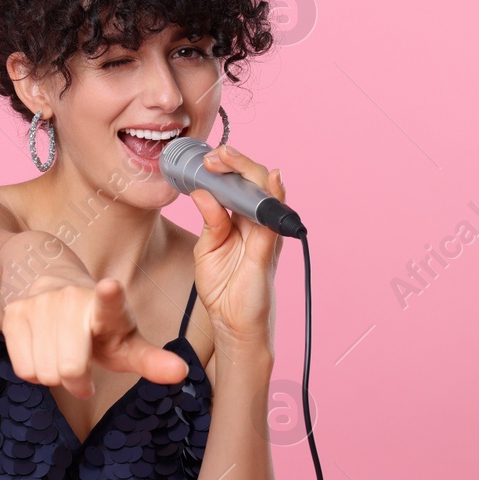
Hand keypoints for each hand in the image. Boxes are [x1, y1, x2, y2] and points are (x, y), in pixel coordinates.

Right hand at [2, 277, 189, 398]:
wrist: (47, 281)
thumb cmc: (96, 325)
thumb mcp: (125, 340)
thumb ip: (152, 360)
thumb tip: (183, 373)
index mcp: (107, 305)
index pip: (108, 302)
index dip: (108, 297)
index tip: (110, 287)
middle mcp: (72, 298)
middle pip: (70, 369)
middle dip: (77, 381)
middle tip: (83, 369)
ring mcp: (40, 303)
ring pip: (45, 372)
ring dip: (54, 376)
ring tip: (61, 356)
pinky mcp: (14, 311)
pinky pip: (24, 368)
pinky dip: (34, 370)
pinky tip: (42, 352)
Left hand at [188, 144, 283, 345]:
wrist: (232, 324)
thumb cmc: (223, 287)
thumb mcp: (208, 248)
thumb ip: (210, 221)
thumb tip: (204, 193)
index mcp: (241, 220)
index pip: (239, 184)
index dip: (225, 167)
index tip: (206, 159)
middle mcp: (257, 223)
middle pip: (254, 182)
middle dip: (235, 163)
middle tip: (216, 155)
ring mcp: (266, 235)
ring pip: (266, 194)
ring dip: (249, 172)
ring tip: (229, 157)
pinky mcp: (267, 251)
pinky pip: (273, 221)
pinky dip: (275, 199)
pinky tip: (272, 181)